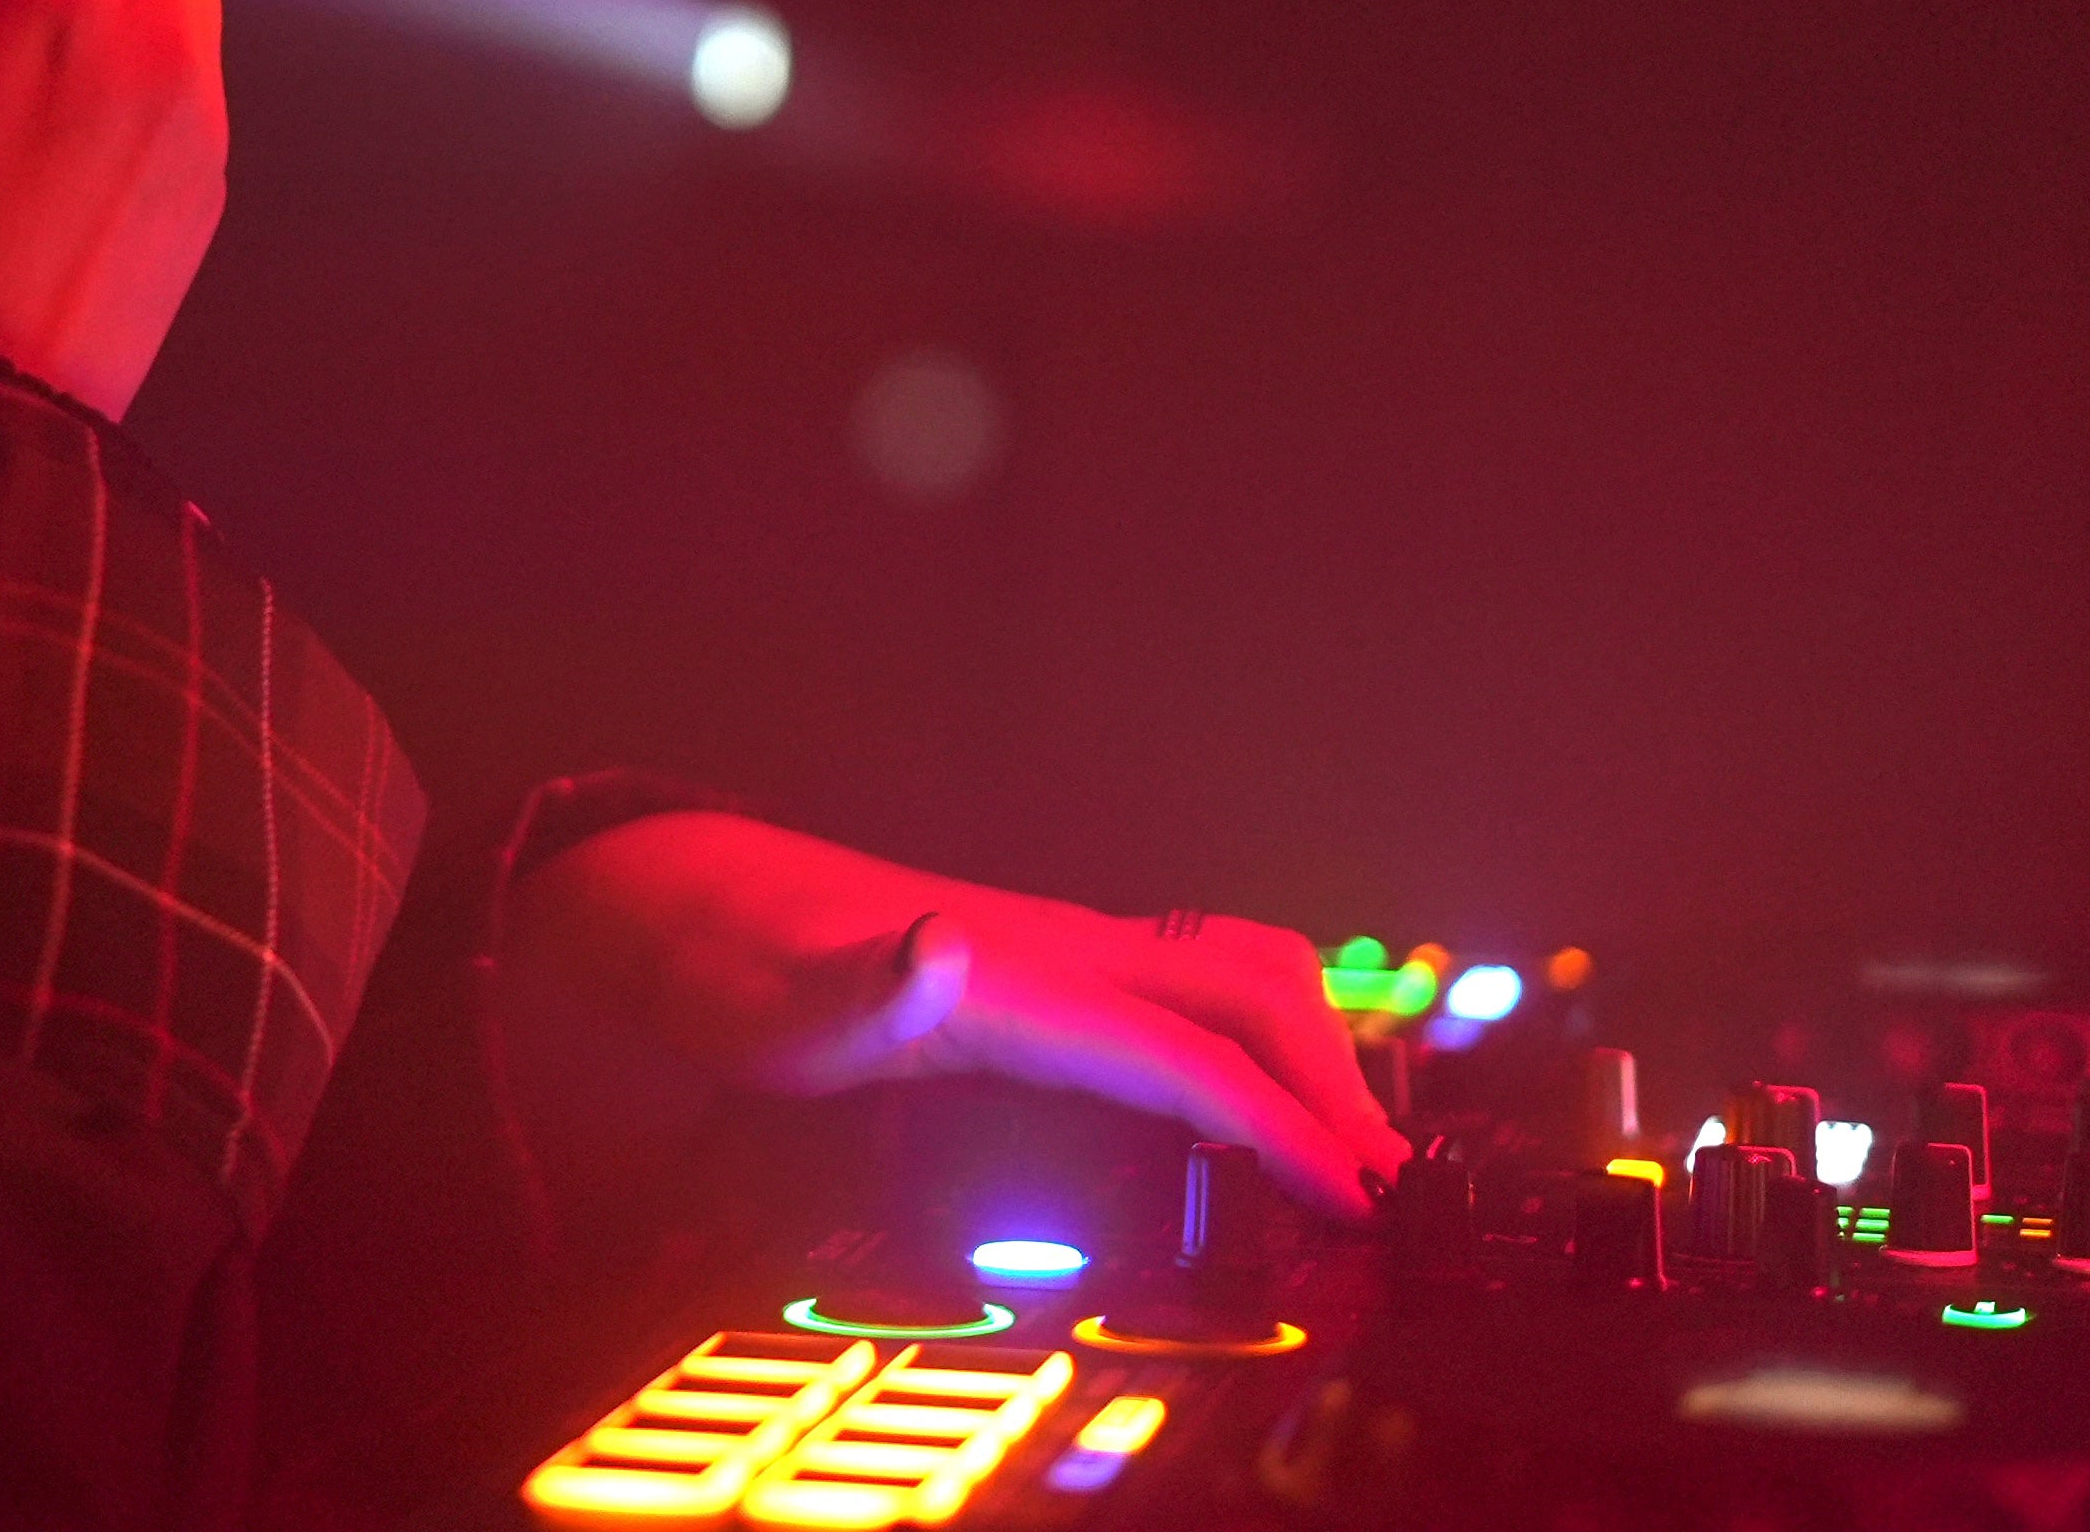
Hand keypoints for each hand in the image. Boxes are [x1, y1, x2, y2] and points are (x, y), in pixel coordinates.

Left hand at [506, 812, 1408, 1222]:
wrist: (701, 897)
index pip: (1189, 1054)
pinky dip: (1260, 1032)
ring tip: (1351, 1142)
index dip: (1280, 1125)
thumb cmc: (741, 966)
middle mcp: (1063, 947)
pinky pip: (1192, 984)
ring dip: (1309, 1044)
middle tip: (1388, 1184)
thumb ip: (866, 990)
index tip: (1352, 1192)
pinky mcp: (1054, 961)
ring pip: (1232, 968)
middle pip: (1250, 989)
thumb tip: (941, 947)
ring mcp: (1064, 947)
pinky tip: (1261, 1091)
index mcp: (1021, 976)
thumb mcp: (784, 1006)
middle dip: (1335, 1079)